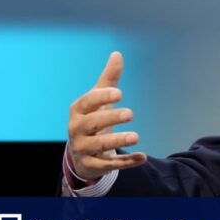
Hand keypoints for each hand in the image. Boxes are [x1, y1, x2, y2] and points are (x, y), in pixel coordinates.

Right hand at [67, 52, 146, 180]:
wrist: (81, 151)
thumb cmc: (93, 118)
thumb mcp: (99, 99)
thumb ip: (109, 79)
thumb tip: (117, 54)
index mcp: (78, 110)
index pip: (87, 102)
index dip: (102, 97)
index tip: (120, 93)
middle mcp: (77, 129)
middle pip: (92, 123)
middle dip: (110, 118)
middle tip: (130, 113)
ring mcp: (83, 148)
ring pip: (100, 146)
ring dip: (118, 141)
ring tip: (137, 136)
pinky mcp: (93, 165)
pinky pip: (109, 165)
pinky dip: (126, 162)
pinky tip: (142, 157)